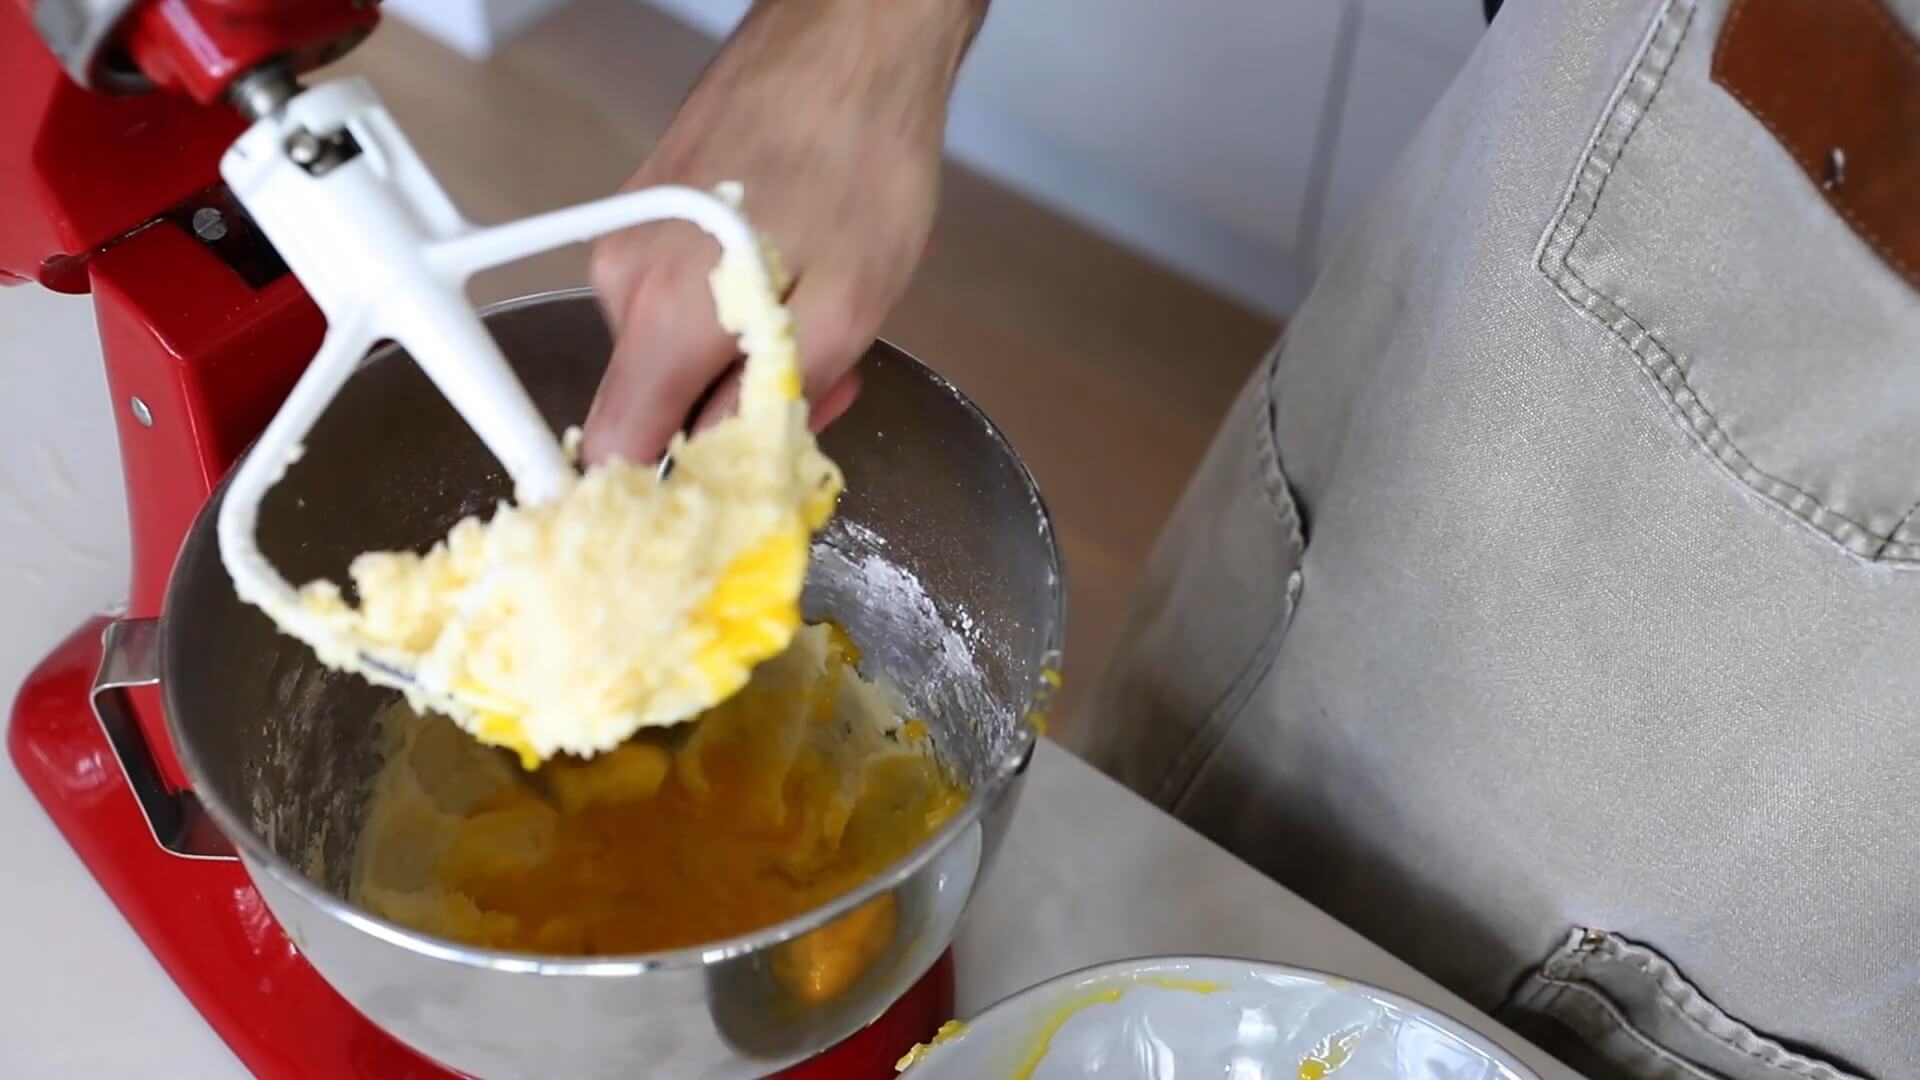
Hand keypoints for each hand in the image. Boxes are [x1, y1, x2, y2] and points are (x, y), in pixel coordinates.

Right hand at [582, 0, 986, 465]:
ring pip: (670, 345)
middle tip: (827, 381)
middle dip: (734, 410)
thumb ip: (775, 401)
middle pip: (655, 399)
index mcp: (664, 314)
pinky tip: (797, 266)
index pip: (617, 448)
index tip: (712, 502)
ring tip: (824, 304)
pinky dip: (732, 303)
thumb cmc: (863, 156)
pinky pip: (674, 292)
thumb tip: (722, 462)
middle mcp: (621, 275)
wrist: (854, 32)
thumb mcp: (850, 308)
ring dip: (742, 352)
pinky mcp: (645, 206)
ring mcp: (626, 234)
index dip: (664, 492)